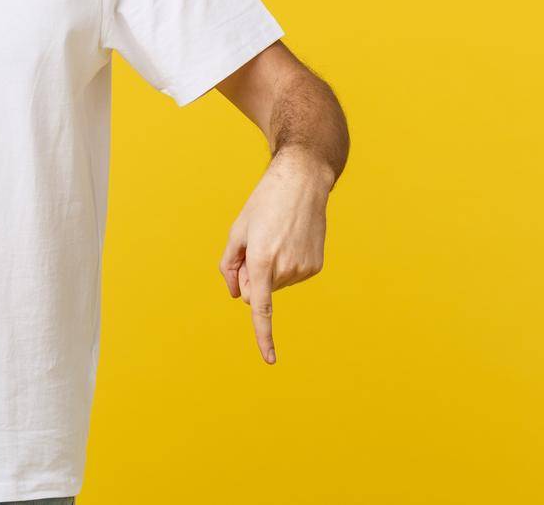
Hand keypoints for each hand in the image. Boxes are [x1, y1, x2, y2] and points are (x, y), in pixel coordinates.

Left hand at [217, 151, 329, 364]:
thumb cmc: (263, 205)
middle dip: (251, 279)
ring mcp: (303, 268)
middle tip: (255, 246)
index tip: (270, 361)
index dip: (264, 336)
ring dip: (269, 269)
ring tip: (275, 238)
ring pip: (275, 286)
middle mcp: (284, 267)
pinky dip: (285, 266)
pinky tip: (289, 241)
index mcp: (261, 259)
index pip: (260, 307)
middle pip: (257, 293)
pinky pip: (290, 278)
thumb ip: (229, 266)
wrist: (302, 183)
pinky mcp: (315, 266)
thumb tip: (236, 295)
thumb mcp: (236, 231)